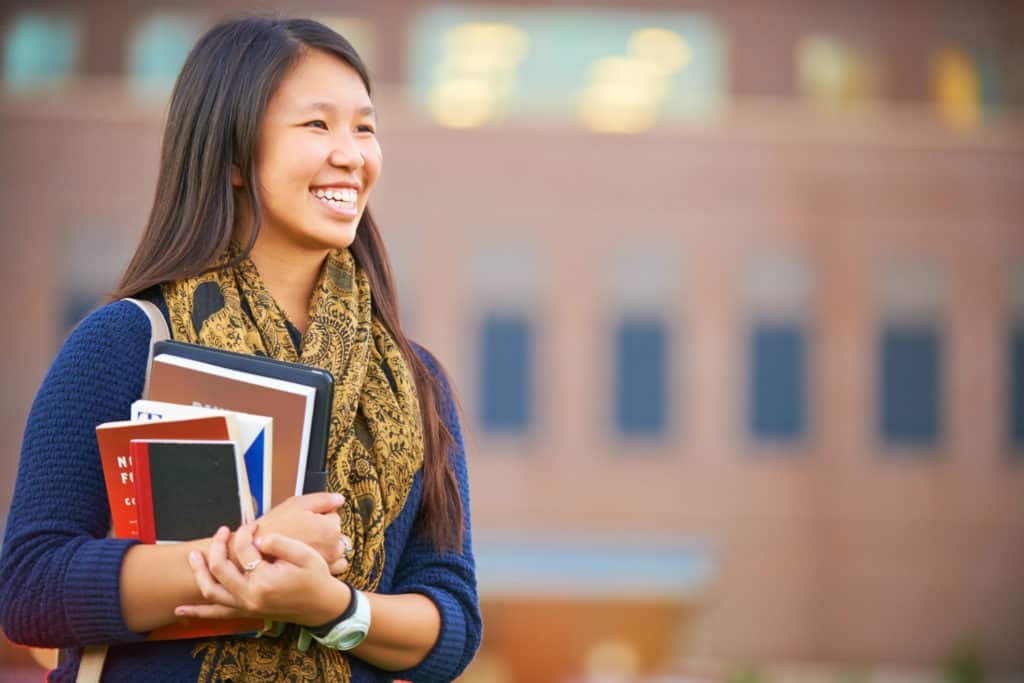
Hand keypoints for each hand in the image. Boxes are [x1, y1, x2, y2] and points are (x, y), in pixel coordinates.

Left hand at [177, 526, 350, 625]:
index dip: (245, 533)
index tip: (252, 525)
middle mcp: (250, 596)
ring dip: (199, 574)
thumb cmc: (316, 578)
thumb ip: (280, 543)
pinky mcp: (246, 612)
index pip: (243, 550)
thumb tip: (257, 538)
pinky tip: (180, 609)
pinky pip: (216, 614)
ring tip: (193, 557)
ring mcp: (246, 607)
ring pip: (212, 591)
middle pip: (220, 568)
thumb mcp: (305, 555)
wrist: (322, 606)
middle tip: (222, 531)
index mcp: (265, 580)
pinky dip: (198, 612)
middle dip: (218, 546)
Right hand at [230, 492, 350, 574]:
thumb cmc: (275, 528)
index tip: (305, 519)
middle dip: (325, 531)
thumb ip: (323, 500)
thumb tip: (339, 498)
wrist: (256, 554)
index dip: (319, 515)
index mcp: (330, 528)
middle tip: (305, 532)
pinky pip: (336, 566)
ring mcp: (329, 564)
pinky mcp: (321, 575)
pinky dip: (330, 561)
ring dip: (329, 546)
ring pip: (338, 550)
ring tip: (309, 545)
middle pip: (337, 533)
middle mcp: (334, 548)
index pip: (334, 516)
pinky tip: (313, 557)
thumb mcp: (297, 504)